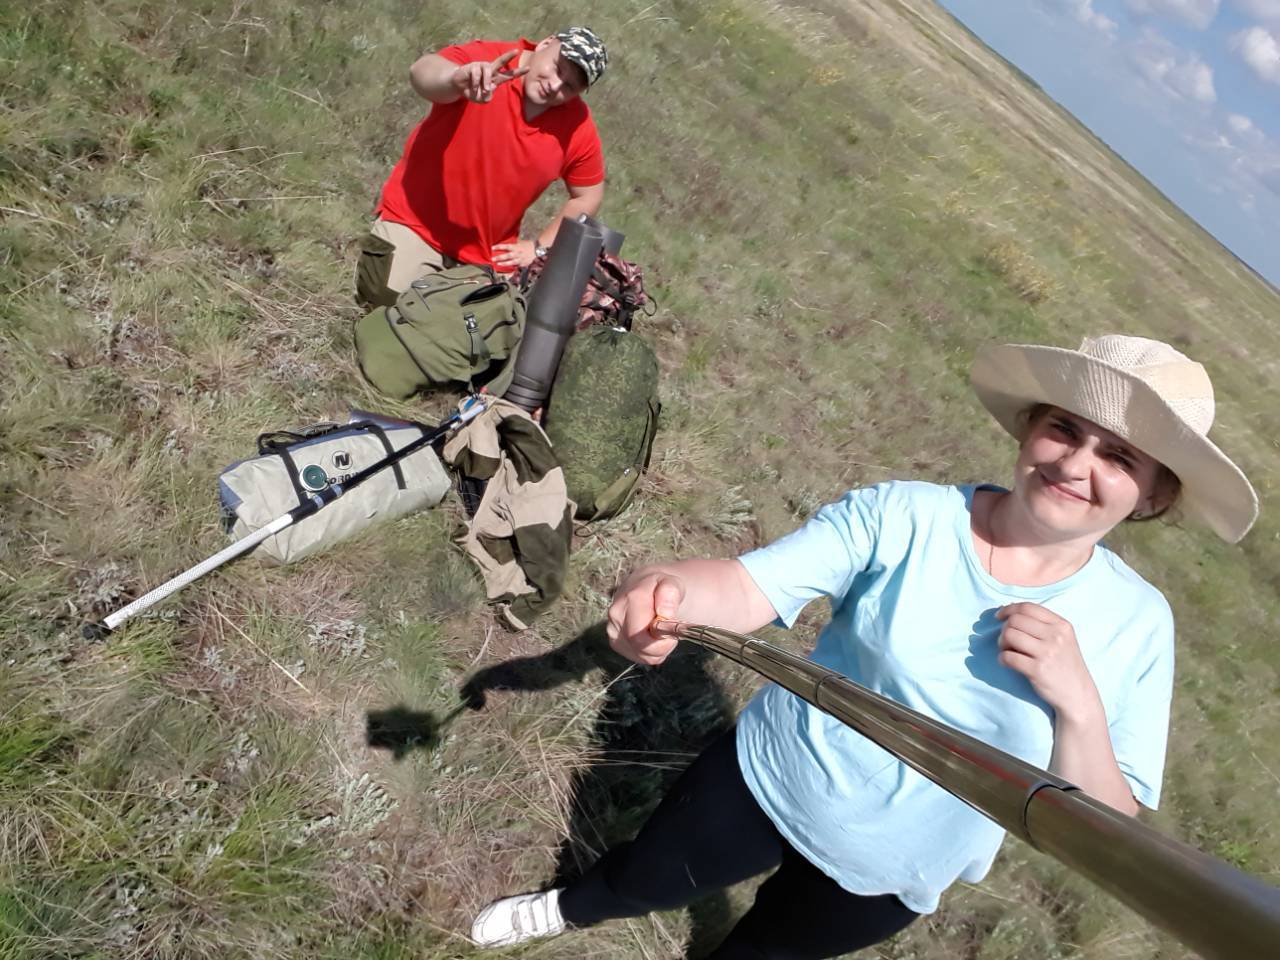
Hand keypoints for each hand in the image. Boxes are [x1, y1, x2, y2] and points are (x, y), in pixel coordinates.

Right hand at [450, 49, 527, 102]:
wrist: (459, 87)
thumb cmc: (473, 92)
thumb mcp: (483, 99)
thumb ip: (488, 97)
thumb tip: (490, 87)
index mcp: (496, 78)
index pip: (509, 75)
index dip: (518, 72)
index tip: (528, 68)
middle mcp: (491, 70)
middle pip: (501, 61)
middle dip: (509, 56)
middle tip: (517, 51)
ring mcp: (482, 67)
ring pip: (489, 72)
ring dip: (485, 83)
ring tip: (483, 90)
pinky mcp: (473, 66)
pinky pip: (477, 75)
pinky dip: (475, 83)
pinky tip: (472, 85)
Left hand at [492, 239, 537, 268]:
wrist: (537, 249)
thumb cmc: (529, 245)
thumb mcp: (520, 242)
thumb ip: (513, 243)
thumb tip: (507, 242)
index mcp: (517, 247)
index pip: (506, 246)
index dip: (498, 247)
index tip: (493, 248)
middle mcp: (518, 253)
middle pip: (507, 256)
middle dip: (499, 257)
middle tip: (493, 259)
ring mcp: (520, 259)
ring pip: (511, 262)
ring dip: (504, 264)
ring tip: (498, 264)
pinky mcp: (523, 263)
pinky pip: (516, 266)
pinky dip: (511, 268)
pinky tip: (507, 270)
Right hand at [606, 569, 684, 665]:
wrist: (644, 586)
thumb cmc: (660, 586)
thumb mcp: (672, 583)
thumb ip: (670, 593)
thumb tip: (665, 613)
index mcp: (629, 600)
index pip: (642, 637)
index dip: (662, 640)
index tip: (673, 629)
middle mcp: (616, 617)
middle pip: (642, 649)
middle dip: (661, 644)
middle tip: (668, 629)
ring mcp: (613, 631)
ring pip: (643, 656)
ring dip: (657, 648)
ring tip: (660, 629)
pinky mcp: (615, 642)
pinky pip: (639, 657)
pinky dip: (650, 651)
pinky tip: (651, 635)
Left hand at [996, 603, 1101, 722]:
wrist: (1078, 695)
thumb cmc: (1066, 665)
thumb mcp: (1063, 639)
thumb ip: (1042, 624)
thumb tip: (1010, 611)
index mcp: (1061, 625)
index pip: (1028, 607)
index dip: (1009, 609)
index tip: (999, 616)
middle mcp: (1056, 636)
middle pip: (1015, 620)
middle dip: (1004, 629)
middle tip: (1006, 641)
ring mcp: (1047, 653)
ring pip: (1009, 635)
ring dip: (1002, 643)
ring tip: (1008, 651)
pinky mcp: (1037, 670)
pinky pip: (1007, 656)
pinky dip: (1002, 659)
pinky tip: (1007, 663)